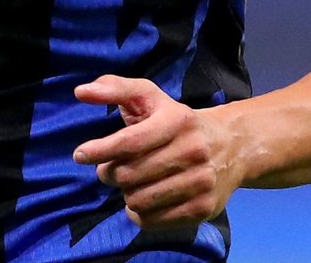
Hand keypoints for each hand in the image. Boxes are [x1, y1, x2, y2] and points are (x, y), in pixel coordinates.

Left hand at [73, 75, 243, 229]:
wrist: (230, 145)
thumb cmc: (176, 119)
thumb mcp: (149, 96)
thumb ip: (114, 88)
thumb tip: (81, 92)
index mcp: (177, 120)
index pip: (131, 140)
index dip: (101, 149)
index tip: (80, 154)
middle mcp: (192, 151)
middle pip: (131, 174)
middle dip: (110, 173)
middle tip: (109, 169)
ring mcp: (200, 182)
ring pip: (139, 200)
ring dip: (125, 193)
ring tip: (129, 182)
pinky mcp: (203, 208)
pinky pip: (153, 221)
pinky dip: (138, 213)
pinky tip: (141, 199)